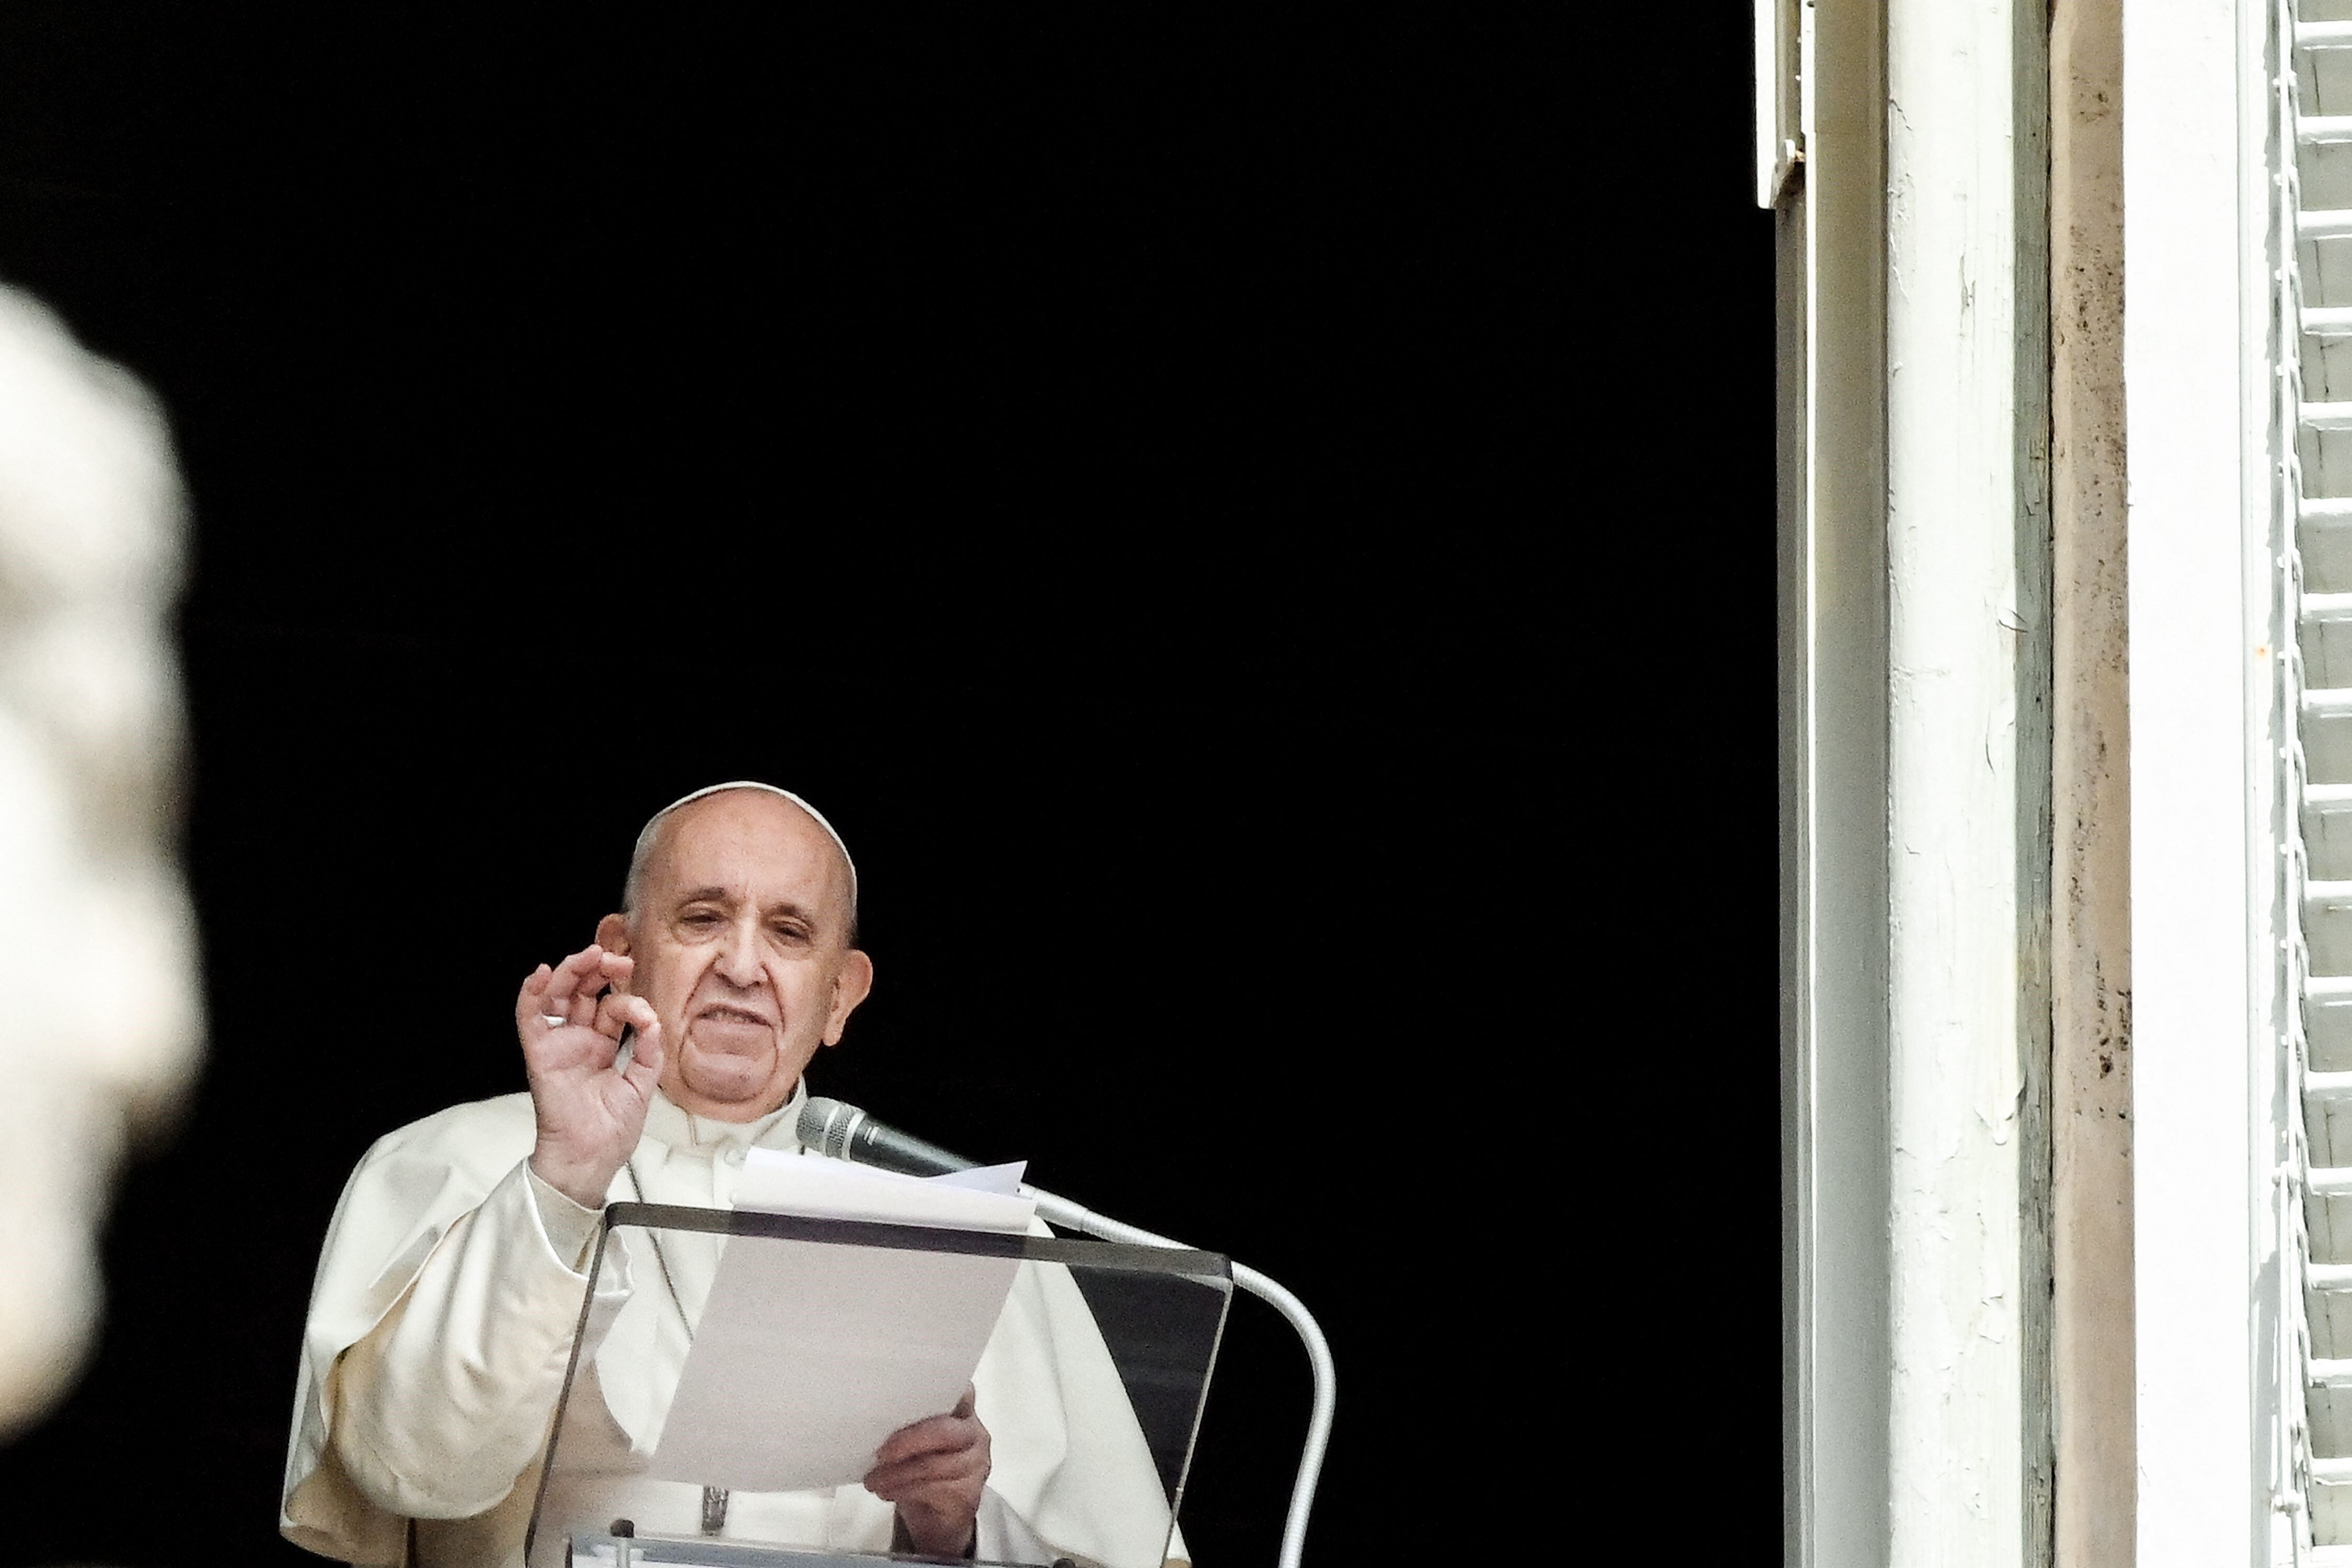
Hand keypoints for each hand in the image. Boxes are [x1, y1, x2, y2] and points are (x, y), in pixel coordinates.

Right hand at [517, 944, 665, 1207]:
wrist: (592, 1157)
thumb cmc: (613, 1129)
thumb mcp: (641, 1083)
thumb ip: (647, 1049)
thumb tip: (652, 1018)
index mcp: (603, 1045)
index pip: (612, 1008)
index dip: (628, 1001)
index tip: (645, 1013)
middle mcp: (579, 1040)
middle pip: (584, 993)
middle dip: (599, 971)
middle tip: (618, 960)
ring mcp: (559, 1045)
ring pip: (559, 997)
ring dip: (571, 972)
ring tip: (589, 956)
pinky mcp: (540, 1055)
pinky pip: (529, 1020)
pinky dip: (531, 995)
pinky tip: (541, 974)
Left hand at [867, 1384, 989, 1556]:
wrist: (939, 1517)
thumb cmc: (922, 1468)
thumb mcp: (915, 1440)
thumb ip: (907, 1423)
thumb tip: (870, 1418)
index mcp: (962, 1410)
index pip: (958, 1389)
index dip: (933, 1392)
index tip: (901, 1397)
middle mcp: (974, 1433)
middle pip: (944, 1430)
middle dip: (907, 1441)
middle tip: (880, 1453)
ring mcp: (976, 1464)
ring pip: (933, 1465)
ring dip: (896, 1473)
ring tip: (873, 1480)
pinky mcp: (969, 1493)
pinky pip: (932, 1489)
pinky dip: (903, 1490)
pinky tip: (886, 1491)